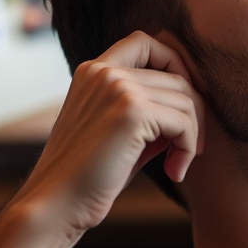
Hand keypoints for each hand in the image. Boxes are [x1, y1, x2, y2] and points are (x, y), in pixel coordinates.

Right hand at [10, 31, 204, 235]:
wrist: (54, 205)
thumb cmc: (86, 177)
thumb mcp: (117, 132)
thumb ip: (146, 110)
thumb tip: (192, 103)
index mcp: (92, 71)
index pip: (145, 41)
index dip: (175, 65)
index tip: (184, 105)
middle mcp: (103, 71)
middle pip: (176, 75)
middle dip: (193, 112)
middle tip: (191, 148)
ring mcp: (117, 88)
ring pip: (185, 98)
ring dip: (192, 135)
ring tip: (178, 164)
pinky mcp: (132, 111)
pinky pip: (184, 122)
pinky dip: (188, 147)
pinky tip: (174, 172)